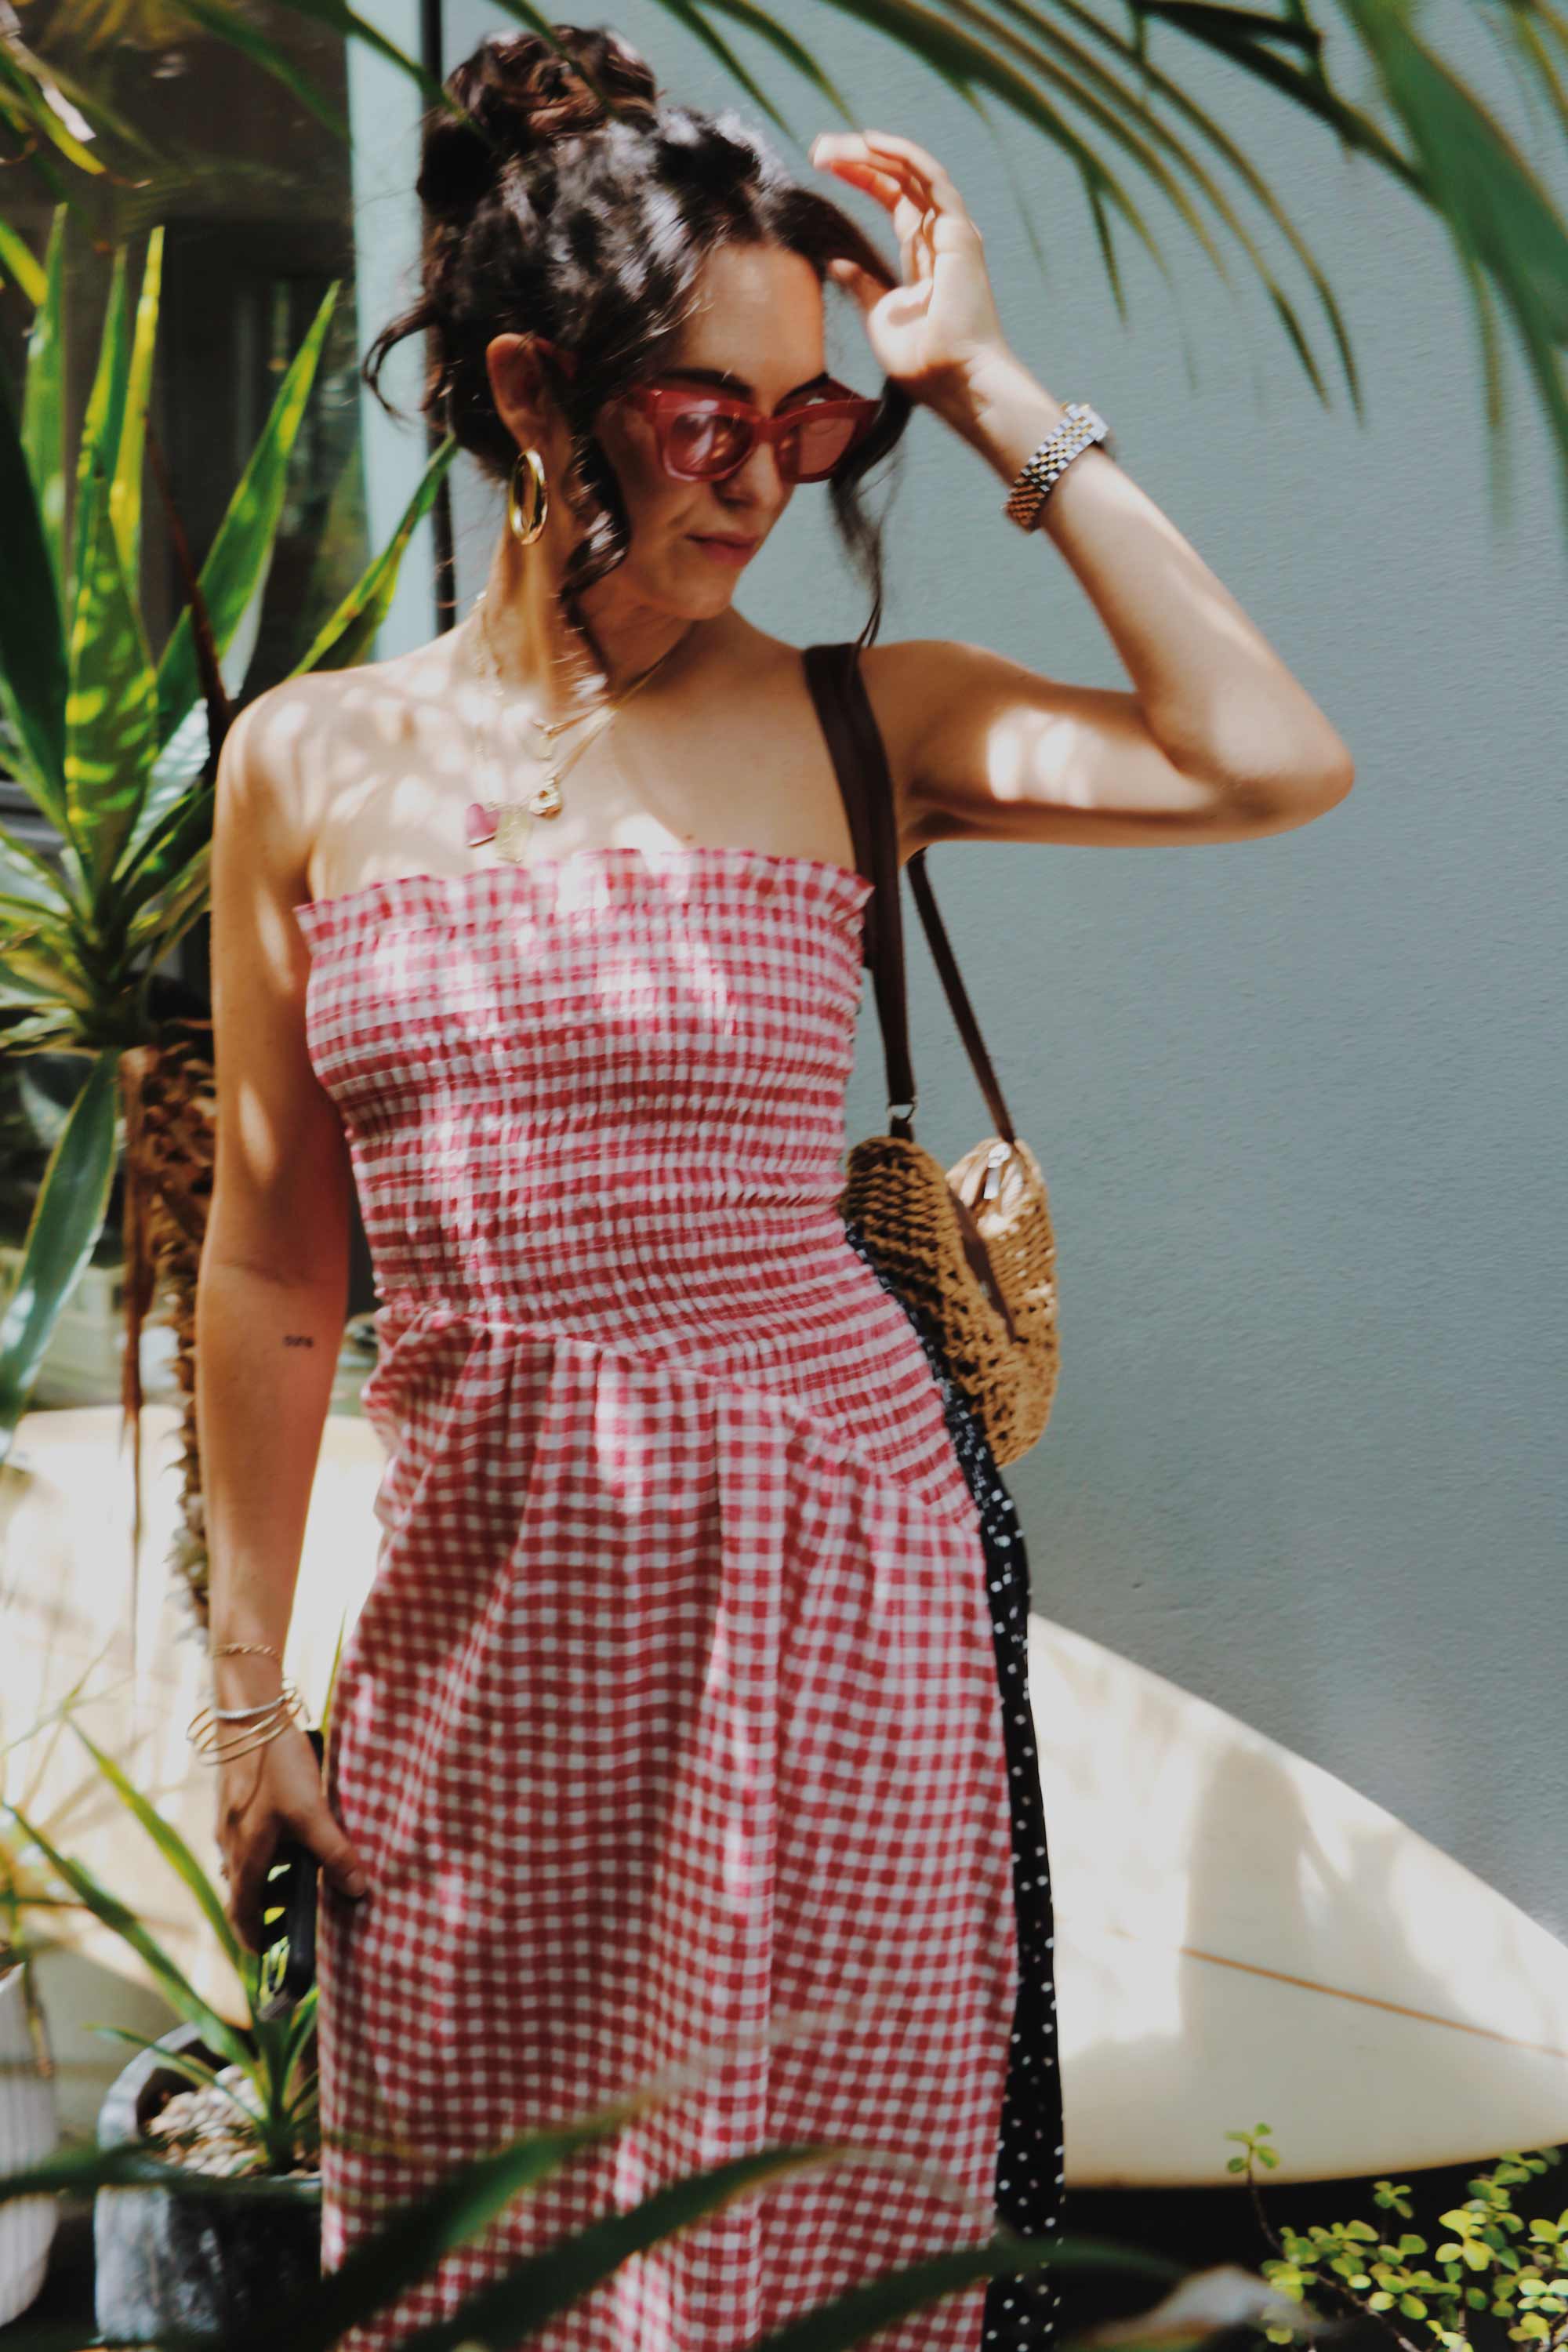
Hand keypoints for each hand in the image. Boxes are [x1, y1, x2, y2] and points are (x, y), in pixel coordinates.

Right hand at [216, 1723, 368, 1954]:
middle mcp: (230, 1845)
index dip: (256, 1937)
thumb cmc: (276, 1764)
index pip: (243, 1913)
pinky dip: (268, 1851)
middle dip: (269, 1908)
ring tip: (304, 1871)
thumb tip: (358, 1891)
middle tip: (299, 1911)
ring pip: (247, 1864)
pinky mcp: (233, 1802)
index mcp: (245, 1856)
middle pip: (244, 1892)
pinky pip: (247, 1840)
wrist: (249, 1714)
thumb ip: (335, 1852)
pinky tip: (293, 1831)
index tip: (270, 1953)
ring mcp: (229, 1822)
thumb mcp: (312, 1811)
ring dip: (270, 1877)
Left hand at [810, 129, 1010, 408]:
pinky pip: (930, 177)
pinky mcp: (958, 231)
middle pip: (899, 180)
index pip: (893, 200)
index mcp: (923, 257)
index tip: (823, 166)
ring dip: (872, 152)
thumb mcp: (879, 316)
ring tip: (831, 145)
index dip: (861, 177)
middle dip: (859, 159)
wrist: (953, 379)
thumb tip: (838, 263)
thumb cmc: (922, 362)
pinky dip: (902, 154)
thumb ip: (863, 286)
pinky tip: (869, 142)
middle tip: (818, 148)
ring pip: (911, 172)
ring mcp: (951, 231)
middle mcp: (939, 237)